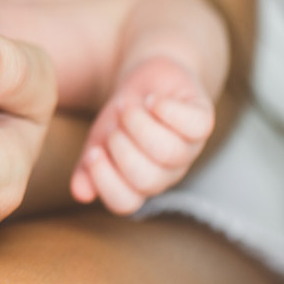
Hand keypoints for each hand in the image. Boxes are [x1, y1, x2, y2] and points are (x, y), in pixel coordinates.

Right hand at [70, 56, 215, 214]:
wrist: (147, 81)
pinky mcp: (203, 121)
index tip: (93, 152)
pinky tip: (153, 100)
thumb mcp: (98, 140)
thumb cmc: (122, 117)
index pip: (124, 202)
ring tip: (129, 107)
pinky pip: (195, 125)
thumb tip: (81, 194)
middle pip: (148, 179)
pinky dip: (168, 110)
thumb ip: (87, 167)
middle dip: (122, 148)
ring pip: (169, 151)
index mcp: (138, 183)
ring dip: (140, 124)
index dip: (106, 180)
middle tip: (114, 125)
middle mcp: (167, 171)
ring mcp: (188, 148)